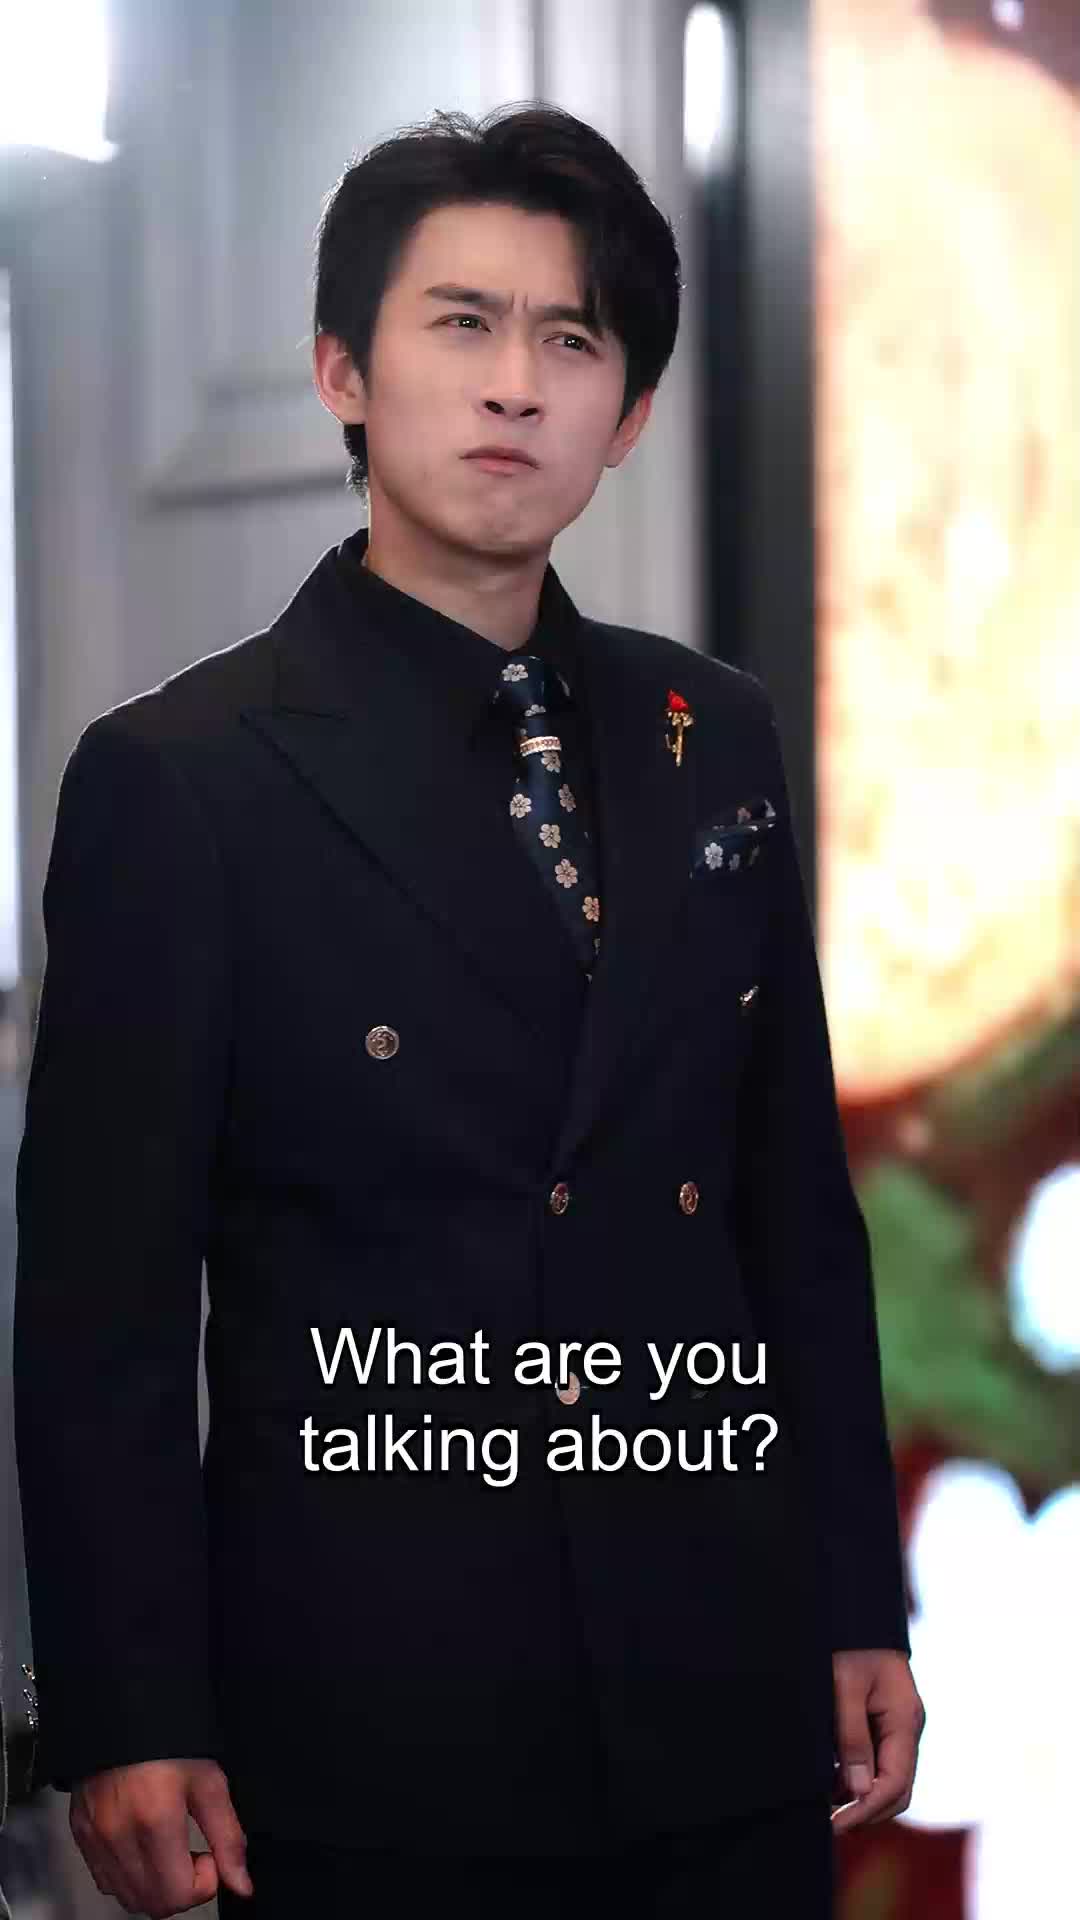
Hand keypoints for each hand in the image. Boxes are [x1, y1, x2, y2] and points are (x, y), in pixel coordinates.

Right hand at [69, 1757, 253, 1914]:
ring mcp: (95, 1839)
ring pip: (128, 1898)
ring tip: (167, 1848)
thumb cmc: (170, 1742)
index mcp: (155, 1821)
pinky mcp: (80, 1835)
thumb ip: (228, 1838)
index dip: (202, 1884)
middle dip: (180, 1888)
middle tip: (190, 1852)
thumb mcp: (209, 1781)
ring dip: (154, 1886)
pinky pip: (105, 1881)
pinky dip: (128, 1878)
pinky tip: (142, 1847)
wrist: (122, 1712)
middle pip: (153, 1904)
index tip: (208, 1854)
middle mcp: (119, 1837)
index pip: (177, 1896)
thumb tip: (242, 1885)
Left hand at [829, 1649, 924, 1834]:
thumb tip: (857, 1791)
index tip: (835, 1825)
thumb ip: (852, 1736)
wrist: (854, 1607)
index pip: (895, 1783)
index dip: (866, 1810)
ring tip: (822, 1804)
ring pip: (885, 1776)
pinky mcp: (882, 1720)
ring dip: (857, 1795)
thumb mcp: (844, 1685)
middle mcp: (906, 1727)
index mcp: (905, 1719)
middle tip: (827, 1823)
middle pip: (896, 1788)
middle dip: (864, 1810)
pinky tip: (828, 1779)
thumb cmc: (849, 1641)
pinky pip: (875, 1759)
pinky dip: (854, 1776)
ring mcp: (897, 1725)